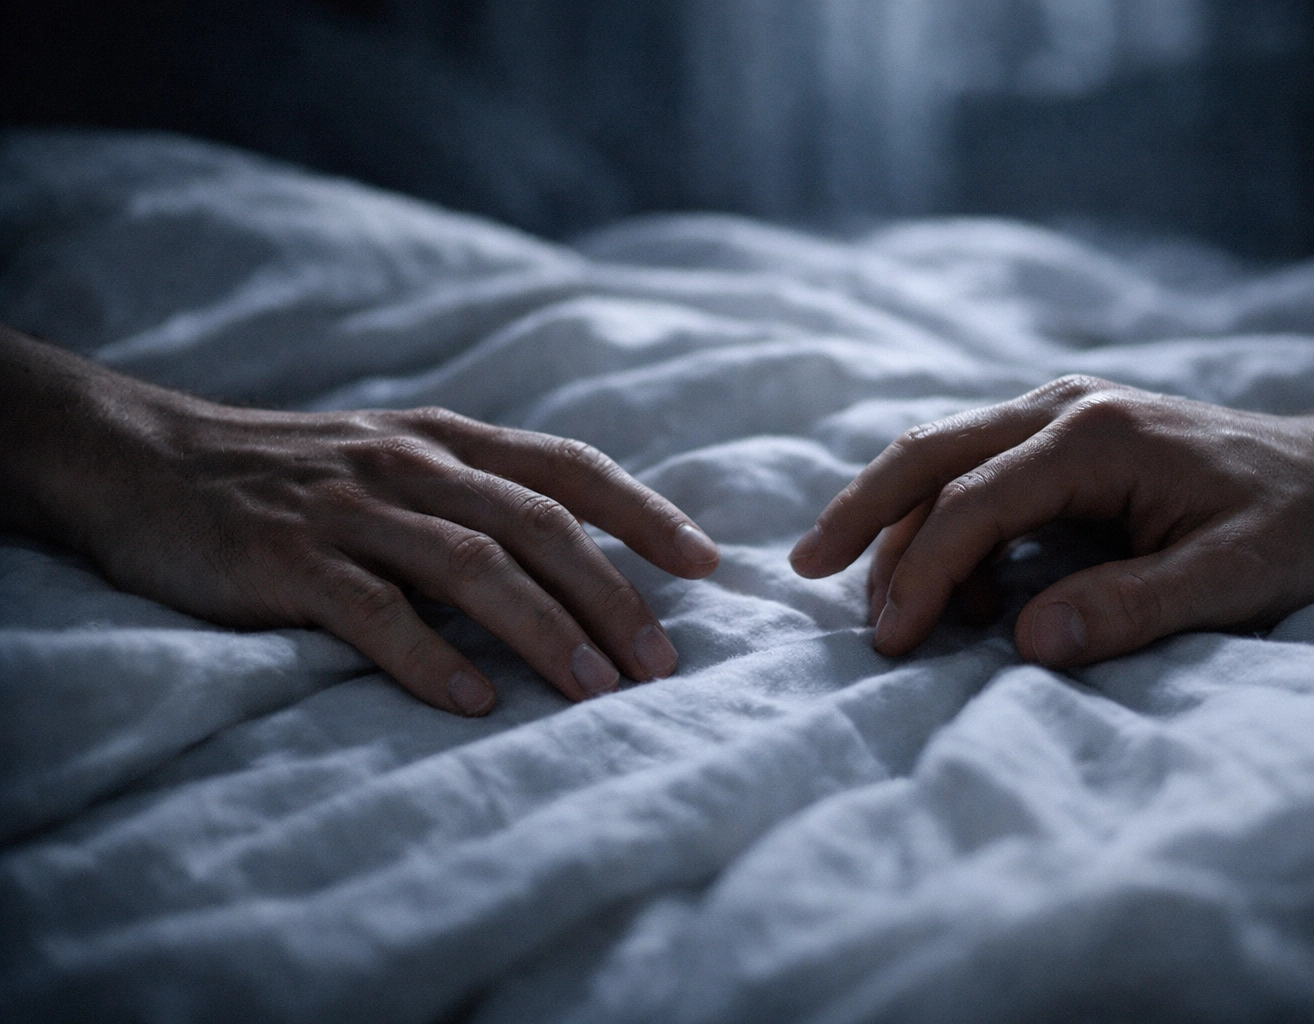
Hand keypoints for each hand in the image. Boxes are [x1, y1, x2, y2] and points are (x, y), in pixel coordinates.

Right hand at [1, 329, 719, 715]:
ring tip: (596, 690)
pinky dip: (428, 658)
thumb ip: (476, 492)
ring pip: (470, 566)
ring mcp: (350, 509)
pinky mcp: (288, 559)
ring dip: (542, 630)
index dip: (645, 513)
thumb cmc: (294, 474)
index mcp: (447, 439)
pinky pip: (372, 610)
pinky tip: (472, 703)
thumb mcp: (395, 457)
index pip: (569, 469)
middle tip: (662, 664)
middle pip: (538, 527)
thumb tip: (579, 557)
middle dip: (611, 594)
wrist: (147, 461)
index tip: (708, 565)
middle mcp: (411, 463)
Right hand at [791, 345, 1313, 665]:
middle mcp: (1062, 408)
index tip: (892, 641)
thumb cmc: (1297, 526)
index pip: (973, 504)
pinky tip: (961, 584)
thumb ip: (1131, 608)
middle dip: (862, 512)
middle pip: (929, 453)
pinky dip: (944, 519)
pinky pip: (976, 466)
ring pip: (943, 455)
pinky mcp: (1067, 433)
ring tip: (889, 604)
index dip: (925, 575)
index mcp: (1093, 436)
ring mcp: (1061, 413)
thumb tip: (1027, 643)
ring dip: (901, 522)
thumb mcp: (1233, 578)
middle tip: (805, 568)